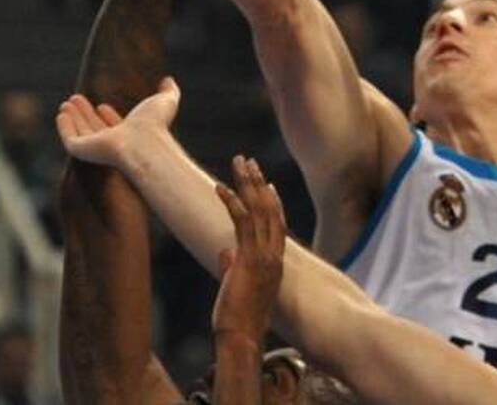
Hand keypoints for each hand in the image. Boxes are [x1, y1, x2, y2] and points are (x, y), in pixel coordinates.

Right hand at [55, 77, 180, 167]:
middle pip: (95, 130)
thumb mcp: (165, 102)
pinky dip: (64, 128)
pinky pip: (69, 139)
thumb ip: (169, 91)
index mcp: (130, 136)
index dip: (108, 117)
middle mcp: (112, 144)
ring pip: (81, 133)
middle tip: (77, 99)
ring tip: (66, 103)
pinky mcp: (82, 151)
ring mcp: (96, 149)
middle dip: (86, 115)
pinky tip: (61, 114)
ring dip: (74, 118)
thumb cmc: (155, 124)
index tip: (102, 105)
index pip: (116, 129)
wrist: (143, 142)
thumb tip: (168, 80)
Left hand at [212, 156, 285, 343]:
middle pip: (270, 209)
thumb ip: (233, 266)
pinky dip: (231, 201)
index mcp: (274, 263)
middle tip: (248, 161)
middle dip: (258, 182)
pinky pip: (241, 222)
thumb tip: (225, 252)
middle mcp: (274, 255)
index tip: (266, 183)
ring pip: (258, 209)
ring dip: (247, 183)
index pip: (278, 225)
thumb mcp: (236, 286)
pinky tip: (219, 187)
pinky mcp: (249, 257)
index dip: (272, 202)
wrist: (241, 337)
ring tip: (238, 161)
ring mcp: (264, 255)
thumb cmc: (237, 318)